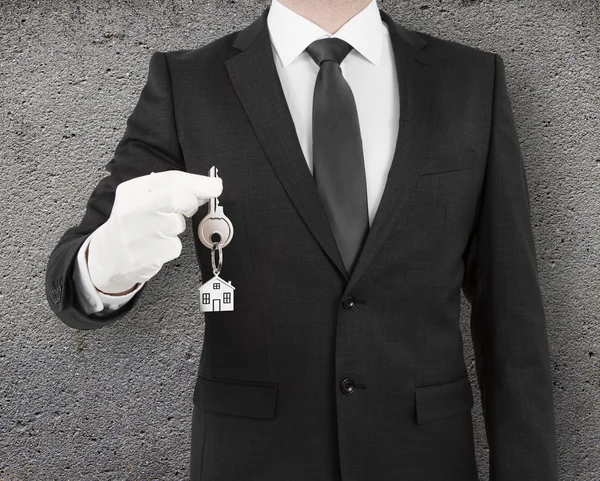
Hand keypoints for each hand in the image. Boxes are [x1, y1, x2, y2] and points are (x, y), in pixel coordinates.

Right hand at [86, 170, 222, 293]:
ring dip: (175, 228)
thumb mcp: (145, 198)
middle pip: (175, 197)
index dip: (197, 183)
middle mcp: (131, 210)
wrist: (108, 255)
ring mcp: (135, 234)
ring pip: (176, 225)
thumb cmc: (134, 222)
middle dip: (189, 201)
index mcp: (132, 190)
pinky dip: (171, 247)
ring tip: (158, 230)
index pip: (170, 179)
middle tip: (188, 208)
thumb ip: (173, 190)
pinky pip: (174, 247)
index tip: (215, 186)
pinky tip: (156, 246)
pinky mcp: (143, 256)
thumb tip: (208, 188)